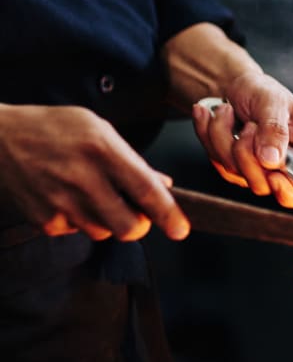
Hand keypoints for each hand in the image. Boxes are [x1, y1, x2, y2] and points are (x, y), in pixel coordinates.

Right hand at [0, 104, 188, 240]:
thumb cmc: (53, 128)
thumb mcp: (97, 129)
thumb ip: (133, 160)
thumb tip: (165, 186)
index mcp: (102, 150)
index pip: (146, 191)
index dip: (168, 215)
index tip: (180, 230)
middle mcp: (82, 177)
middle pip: (128, 227)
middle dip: (138, 225)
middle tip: (134, 212)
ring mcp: (60, 201)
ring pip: (104, 232)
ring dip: (106, 221)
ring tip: (89, 194)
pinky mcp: (42, 218)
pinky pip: (76, 232)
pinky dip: (77, 220)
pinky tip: (66, 197)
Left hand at [191, 71, 292, 208]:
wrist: (237, 85)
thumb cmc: (264, 91)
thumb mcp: (274, 102)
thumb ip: (275, 130)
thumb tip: (272, 161)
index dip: (287, 192)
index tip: (273, 175)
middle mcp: (281, 168)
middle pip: (262, 185)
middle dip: (245, 153)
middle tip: (249, 125)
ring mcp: (255, 169)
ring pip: (233, 170)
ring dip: (222, 136)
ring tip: (225, 110)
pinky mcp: (232, 165)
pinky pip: (215, 159)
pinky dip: (207, 133)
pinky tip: (209, 114)